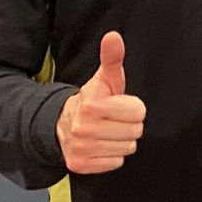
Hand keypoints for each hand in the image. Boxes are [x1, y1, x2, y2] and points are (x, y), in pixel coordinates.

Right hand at [56, 31, 146, 173]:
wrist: (63, 124)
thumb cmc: (93, 100)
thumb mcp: (104, 79)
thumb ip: (112, 58)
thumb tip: (113, 36)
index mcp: (92, 105)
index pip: (138, 111)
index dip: (132, 108)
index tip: (118, 105)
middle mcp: (83, 128)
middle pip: (135, 131)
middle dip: (128, 124)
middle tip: (113, 119)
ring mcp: (80, 148)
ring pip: (128, 148)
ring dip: (121, 140)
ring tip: (107, 131)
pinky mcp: (80, 165)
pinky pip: (116, 162)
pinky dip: (112, 155)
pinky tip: (101, 145)